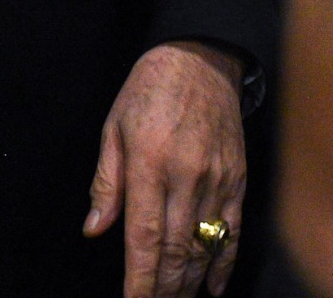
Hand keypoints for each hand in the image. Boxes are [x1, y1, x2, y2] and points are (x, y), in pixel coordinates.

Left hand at [85, 42, 246, 297]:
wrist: (201, 58)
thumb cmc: (148, 91)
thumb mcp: (114, 128)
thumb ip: (106, 182)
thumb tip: (95, 229)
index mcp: (150, 163)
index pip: (145, 236)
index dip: (140, 278)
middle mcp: (187, 176)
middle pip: (177, 250)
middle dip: (164, 287)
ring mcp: (218, 180)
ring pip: (205, 246)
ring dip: (190, 281)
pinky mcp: (238, 179)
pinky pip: (233, 231)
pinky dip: (224, 263)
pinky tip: (214, 287)